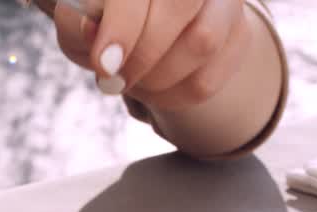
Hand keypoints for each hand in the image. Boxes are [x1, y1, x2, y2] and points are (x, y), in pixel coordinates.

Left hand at [54, 0, 252, 110]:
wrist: (145, 23)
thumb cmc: (104, 15)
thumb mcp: (79, 16)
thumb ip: (77, 21)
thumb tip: (92, 30)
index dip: (124, 27)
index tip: (104, 65)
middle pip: (182, 5)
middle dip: (143, 54)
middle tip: (115, 76)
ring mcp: (226, 0)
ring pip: (203, 42)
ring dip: (156, 78)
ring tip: (132, 78)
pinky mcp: (239, 35)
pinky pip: (208, 79)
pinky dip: (171, 97)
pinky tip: (152, 87)